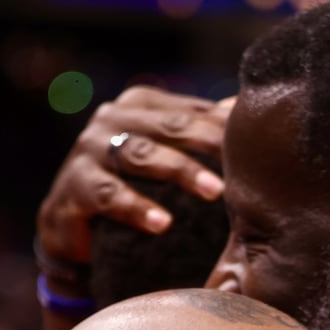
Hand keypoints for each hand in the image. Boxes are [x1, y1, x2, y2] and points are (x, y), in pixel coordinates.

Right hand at [37, 87, 231, 262]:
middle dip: (207, 142)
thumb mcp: (165, 153)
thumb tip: (244, 109)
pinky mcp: (74, 186)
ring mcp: (89, 149)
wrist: (72, 223)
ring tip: (215, 192)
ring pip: (140, 155)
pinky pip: (109, 196)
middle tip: (240, 162)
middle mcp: (111, 118)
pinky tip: (164, 224)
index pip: (189, 111)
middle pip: (168, 126)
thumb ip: (199, 131)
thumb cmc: (132, 183)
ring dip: (180, 171)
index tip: (257, 141)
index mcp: (139, 105)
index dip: (224, 125)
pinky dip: (137, 209)